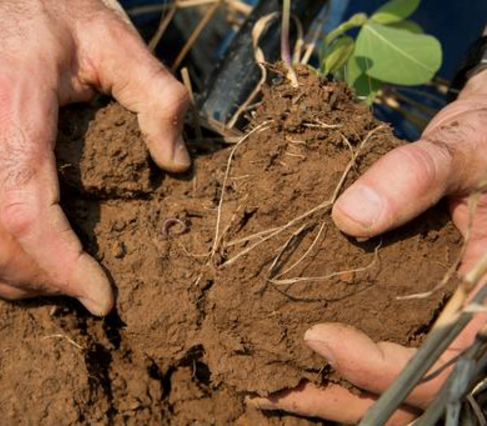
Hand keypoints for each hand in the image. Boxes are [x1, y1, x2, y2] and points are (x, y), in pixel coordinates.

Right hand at [0, 0, 190, 326]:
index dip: (66, 268)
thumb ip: (157, 96)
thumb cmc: (50, 10)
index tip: (101, 299)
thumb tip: (176, 164)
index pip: (29, 215)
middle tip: (78, 288)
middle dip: (36, 282)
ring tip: (39, 289)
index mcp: (11, 109)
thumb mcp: (115, 40)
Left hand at [252, 70, 486, 423]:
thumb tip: (350, 217)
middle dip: (345, 393)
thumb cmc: (483, 146)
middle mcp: (475, 320)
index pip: (449, 357)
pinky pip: (392, 357)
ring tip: (274, 389)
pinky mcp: (426, 315)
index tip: (317, 336)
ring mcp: (450, 322)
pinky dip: (346, 369)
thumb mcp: (463, 148)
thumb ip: (419, 174)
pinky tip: (298, 367)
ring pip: (402, 387)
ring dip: (340, 393)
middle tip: (274, 387)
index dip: (383, 366)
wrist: (484, 148)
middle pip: (417, 390)